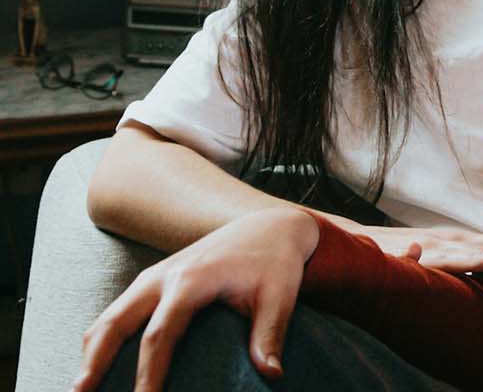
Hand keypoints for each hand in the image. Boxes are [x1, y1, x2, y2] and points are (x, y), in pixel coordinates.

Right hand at [72, 208, 318, 391]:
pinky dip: (103, 339)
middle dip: (96, 362)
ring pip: (110, 316)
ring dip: (92, 352)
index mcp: (192, 280)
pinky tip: (98, 366)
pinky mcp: (152, 281)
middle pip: (117, 323)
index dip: (148, 373)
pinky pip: (118, 312)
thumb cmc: (275, 262)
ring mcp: (153, 277)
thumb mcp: (280, 295)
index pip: (160, 334)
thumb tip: (272, 374)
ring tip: (82, 388)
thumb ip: (270, 333)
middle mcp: (163, 276)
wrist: (267, 227)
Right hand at [342, 223, 482, 284]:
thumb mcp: (449, 253)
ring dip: (470, 257)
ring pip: (450, 255)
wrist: (358, 242)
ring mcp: (424, 249)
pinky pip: (401, 258)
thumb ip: (474, 259)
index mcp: (464, 243)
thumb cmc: (411, 252)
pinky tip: (413, 254)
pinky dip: (409, 256)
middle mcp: (450, 243)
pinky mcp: (395, 257)